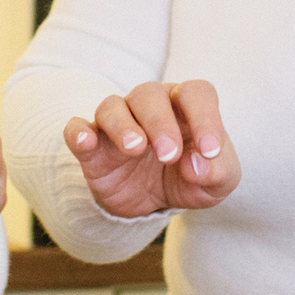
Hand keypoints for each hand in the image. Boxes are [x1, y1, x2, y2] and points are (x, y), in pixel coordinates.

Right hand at [63, 80, 241, 217]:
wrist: (155, 201)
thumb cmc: (192, 176)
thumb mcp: (217, 182)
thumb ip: (216, 172)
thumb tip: (195, 164)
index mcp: (186, 106)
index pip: (196, 93)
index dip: (205, 117)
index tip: (209, 151)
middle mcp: (151, 106)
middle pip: (150, 94)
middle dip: (160, 123)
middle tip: (169, 155)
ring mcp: (118, 122)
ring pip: (112, 106)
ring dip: (123, 125)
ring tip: (135, 149)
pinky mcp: (92, 146)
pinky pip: (77, 128)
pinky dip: (78, 133)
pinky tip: (85, 142)